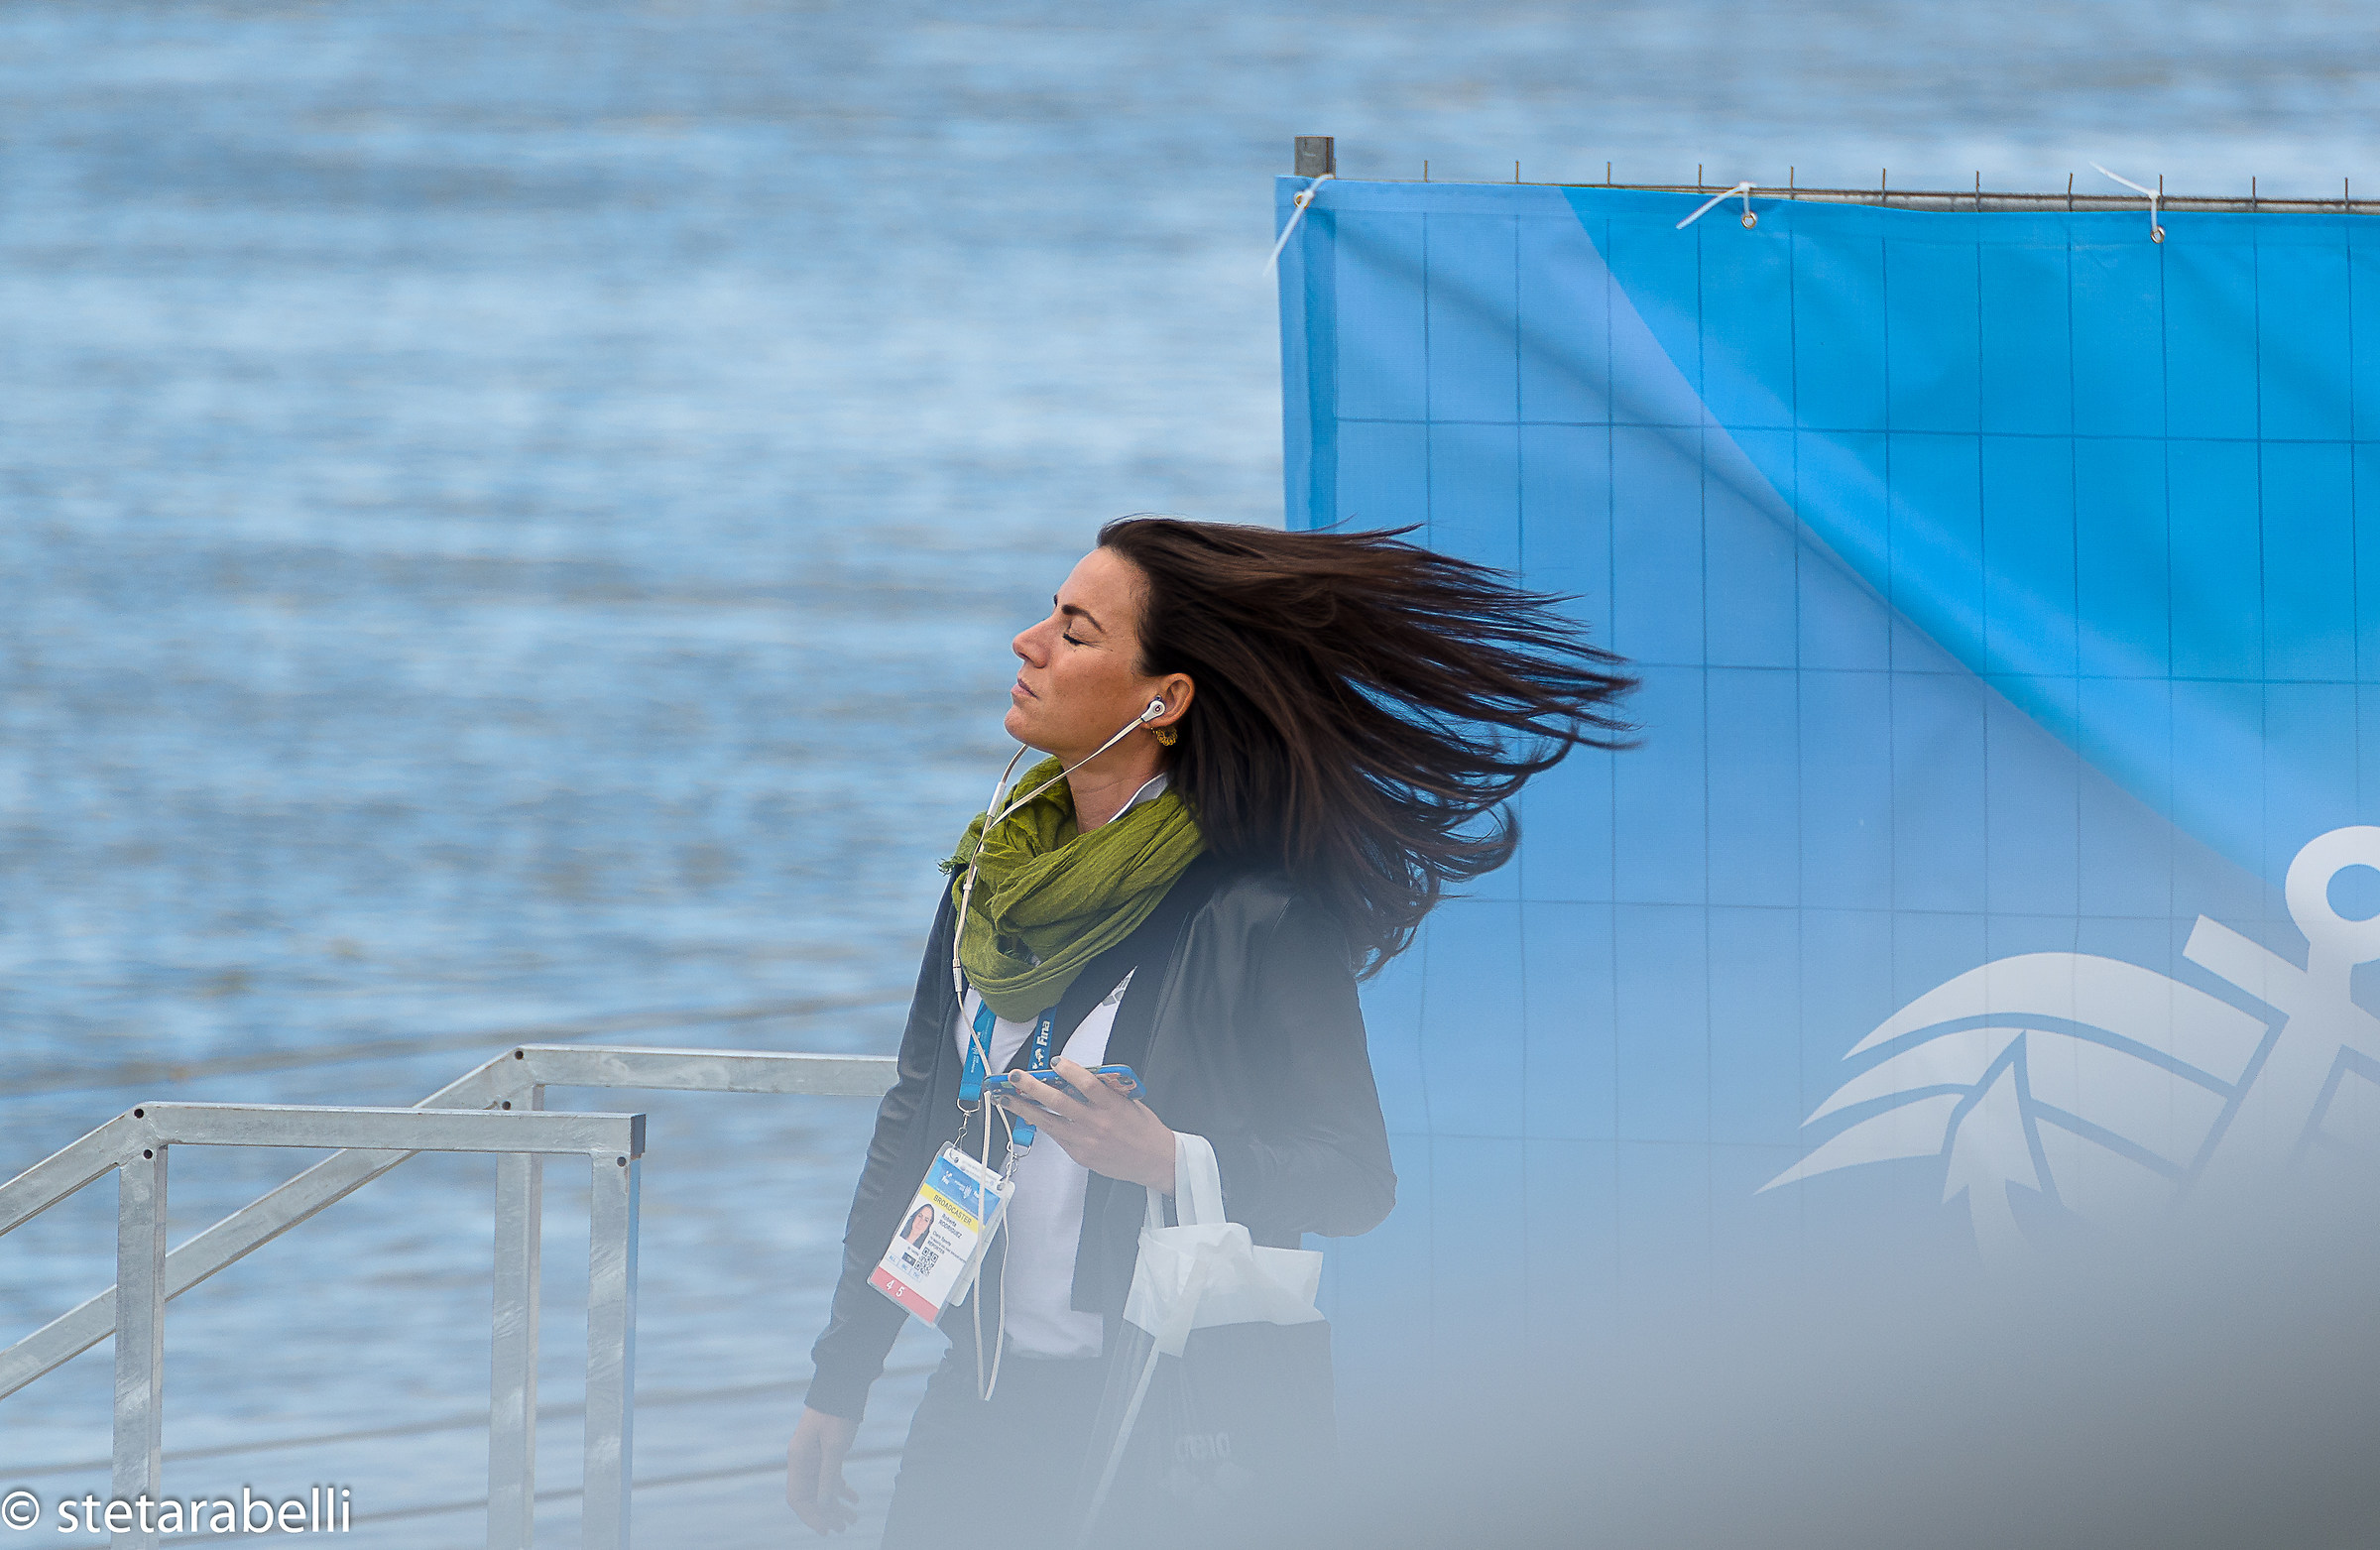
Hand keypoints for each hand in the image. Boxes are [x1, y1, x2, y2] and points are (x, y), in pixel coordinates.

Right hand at [786, 1406, 859, 1533]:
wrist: (843, 1386)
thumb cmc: (836, 1413)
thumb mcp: (834, 1447)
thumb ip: (828, 1476)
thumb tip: (823, 1505)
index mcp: (798, 1459)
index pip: (797, 1498)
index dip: (811, 1516)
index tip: (827, 1530)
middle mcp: (803, 1461)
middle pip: (811, 1497)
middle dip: (826, 1514)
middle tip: (845, 1527)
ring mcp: (814, 1457)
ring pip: (822, 1489)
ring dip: (836, 1505)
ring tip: (853, 1518)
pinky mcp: (827, 1452)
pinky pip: (831, 1477)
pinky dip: (842, 1489)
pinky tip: (854, 1499)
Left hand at [998, 1058, 1177, 1193]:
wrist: (1155, 1161)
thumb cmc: (1143, 1129)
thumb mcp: (1129, 1102)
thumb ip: (1104, 1090)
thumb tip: (1076, 1077)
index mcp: (1112, 1106)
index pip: (1087, 1083)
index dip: (1068, 1070)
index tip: (1055, 1061)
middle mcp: (1097, 1123)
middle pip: (1059, 1102)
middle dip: (1033, 1087)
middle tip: (1015, 1076)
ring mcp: (1086, 1141)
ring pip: (1048, 1122)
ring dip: (1025, 1108)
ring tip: (1007, 1098)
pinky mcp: (1080, 1155)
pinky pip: (1056, 1136)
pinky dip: (1042, 1124)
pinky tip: (1029, 1115)